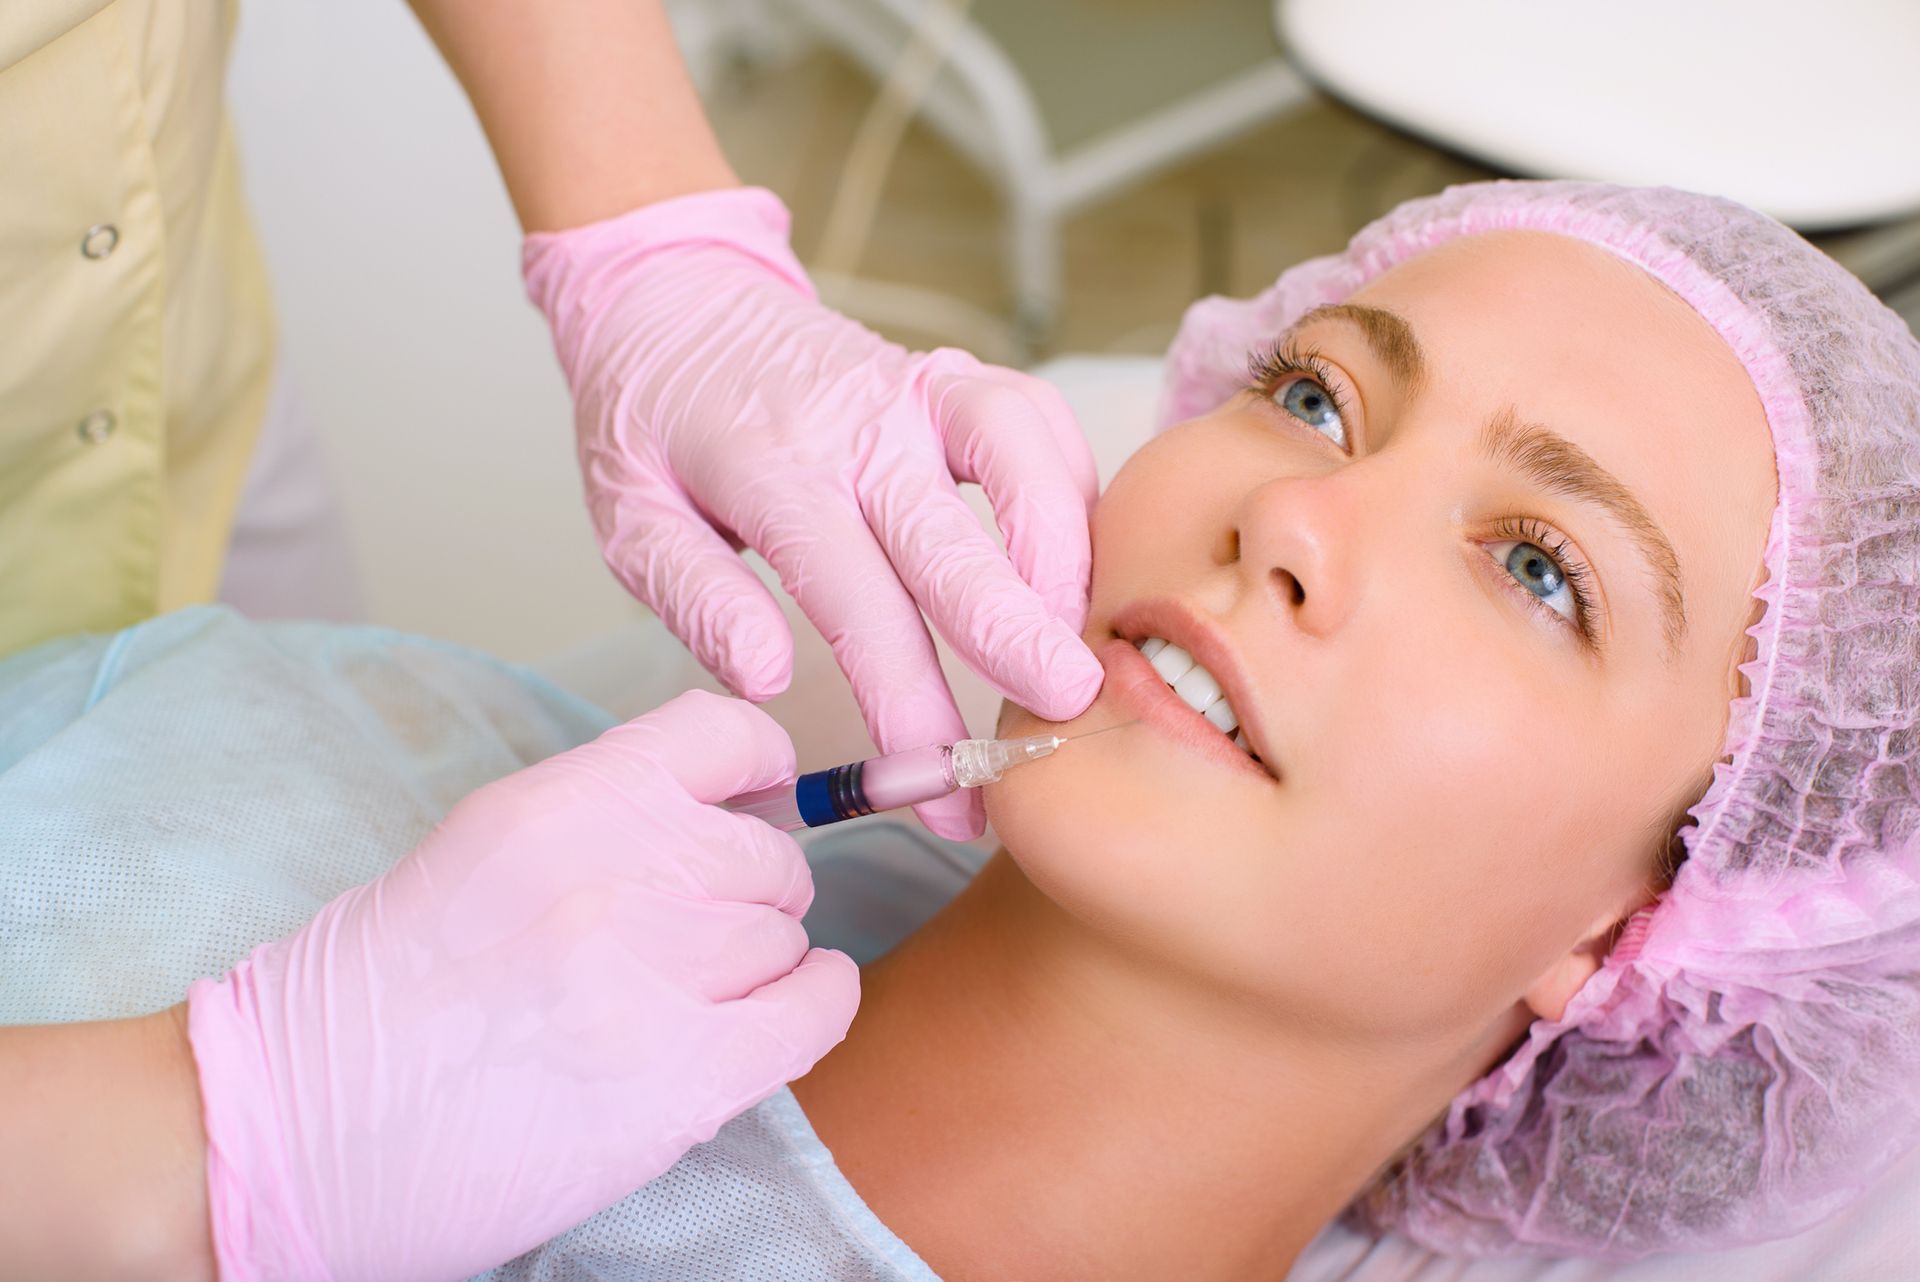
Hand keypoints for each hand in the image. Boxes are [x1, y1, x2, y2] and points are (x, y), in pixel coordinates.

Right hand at [185, 691, 856, 1281]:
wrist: (288, 1129)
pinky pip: (816, 1009)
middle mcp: (619, 874)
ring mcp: (655, 976)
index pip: (724, 735)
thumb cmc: (372, 998)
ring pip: (785, 934)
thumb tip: (730, 805)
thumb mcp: (481, 852)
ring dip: (754, 965)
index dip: (755, 771)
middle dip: (741, 892)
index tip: (752, 801)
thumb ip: (604, 818)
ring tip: (678, 999)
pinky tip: (768, 1017)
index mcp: (559, 805)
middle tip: (681, 936)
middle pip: (767, 853)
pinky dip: (811, 1005)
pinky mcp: (682, 1080)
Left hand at [524, 187, 1104, 839]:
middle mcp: (855, 425)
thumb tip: (766, 676)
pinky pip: (1037, 417)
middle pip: (950, 535)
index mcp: (768, 472)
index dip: (904, 695)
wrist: (673, 300)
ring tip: (1081, 633)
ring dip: (1060, 543)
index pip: (854, 598)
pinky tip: (1080, 564)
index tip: (938, 779)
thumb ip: (698, 597)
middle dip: (1014, 628)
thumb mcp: (631, 520)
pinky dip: (1074, 485)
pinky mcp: (953, 375)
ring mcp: (915, 389)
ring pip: (1019, 449)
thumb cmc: (653, 425)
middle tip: (1065, 704)